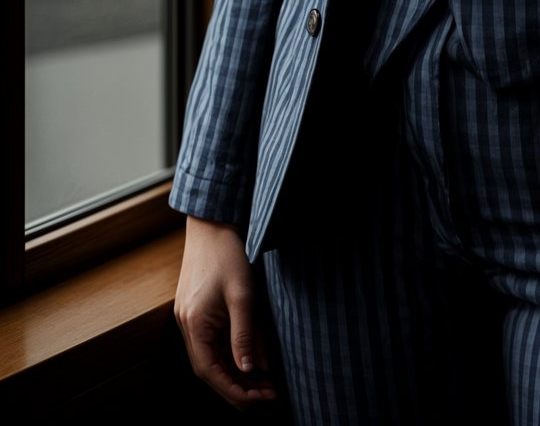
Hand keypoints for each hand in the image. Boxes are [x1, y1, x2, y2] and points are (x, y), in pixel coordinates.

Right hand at [174, 215, 278, 409]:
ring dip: (236, 371)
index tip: (260, 400)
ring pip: (212, 356)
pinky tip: (253, 357)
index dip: (234, 391)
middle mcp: (187, 325)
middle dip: (238, 386)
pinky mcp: (198, 310)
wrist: (212, 221)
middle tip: (269, 394)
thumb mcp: (242, 294)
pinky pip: (213, 341)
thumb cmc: (227, 254)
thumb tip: (250, 370)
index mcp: (194, 324)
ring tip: (266, 381)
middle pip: (210, 369)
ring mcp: (191, 318)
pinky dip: (231, 353)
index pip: (210, 372)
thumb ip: (245, 334)